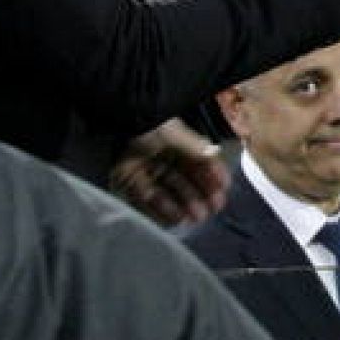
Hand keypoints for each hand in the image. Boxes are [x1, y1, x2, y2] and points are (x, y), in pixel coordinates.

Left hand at [109, 118, 229, 226]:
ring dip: (184, 205)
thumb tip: (215, 154)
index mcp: (178, 143)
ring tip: (194, 217)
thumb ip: (195, 147)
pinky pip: (147, 198)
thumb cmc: (149, 125)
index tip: (224, 189)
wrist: (115, 122)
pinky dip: (161, 209)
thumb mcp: (174, 133)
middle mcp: (165, 157)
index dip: (213, 175)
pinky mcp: (130, 181)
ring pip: (170, 191)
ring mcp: (148, 170)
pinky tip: (175, 217)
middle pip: (186, 180)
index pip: (200, 161)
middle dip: (201, 195)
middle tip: (211, 210)